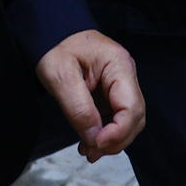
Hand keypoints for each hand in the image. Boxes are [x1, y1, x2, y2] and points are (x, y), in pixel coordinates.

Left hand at [35, 30, 144, 160]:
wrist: (51, 34)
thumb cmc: (55, 47)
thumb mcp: (60, 76)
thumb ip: (78, 109)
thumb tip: (94, 139)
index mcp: (118, 65)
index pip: (131, 107)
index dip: (118, 132)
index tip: (96, 144)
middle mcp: (125, 75)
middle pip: (134, 117)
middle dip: (115, 140)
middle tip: (91, 152)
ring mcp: (120, 84)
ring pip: (127, 121)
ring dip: (110, 140)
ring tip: (88, 150)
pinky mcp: (111, 93)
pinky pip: (115, 118)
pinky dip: (105, 133)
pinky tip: (89, 141)